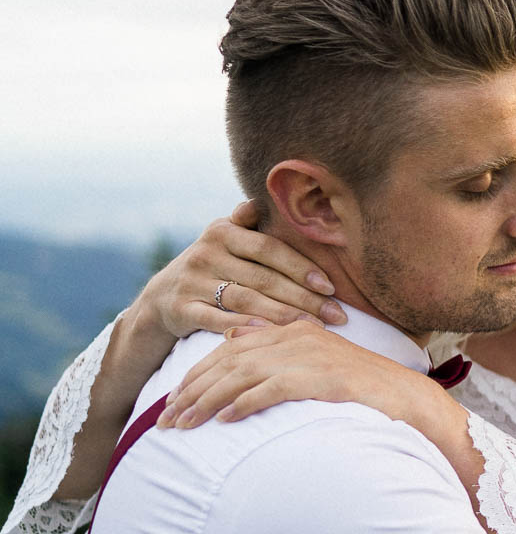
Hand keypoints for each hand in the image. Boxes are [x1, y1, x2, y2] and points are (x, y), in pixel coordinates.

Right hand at [137, 202, 344, 338]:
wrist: (161, 297)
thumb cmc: (214, 265)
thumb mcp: (227, 238)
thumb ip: (249, 222)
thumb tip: (269, 199)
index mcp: (223, 231)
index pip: (270, 248)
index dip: (301, 267)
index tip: (331, 286)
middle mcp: (206, 253)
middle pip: (263, 278)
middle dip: (304, 298)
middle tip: (336, 315)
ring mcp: (191, 282)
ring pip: (245, 300)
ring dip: (283, 315)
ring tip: (314, 328)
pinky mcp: (181, 309)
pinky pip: (216, 319)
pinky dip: (244, 326)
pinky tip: (270, 334)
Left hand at [157, 320, 437, 429]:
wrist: (410, 402)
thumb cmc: (365, 393)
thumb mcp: (319, 366)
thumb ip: (281, 357)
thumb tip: (237, 352)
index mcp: (295, 330)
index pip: (231, 347)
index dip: (198, 373)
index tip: (173, 399)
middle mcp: (297, 338)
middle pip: (228, 360)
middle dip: (191, 389)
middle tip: (164, 418)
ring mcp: (309, 357)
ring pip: (241, 375)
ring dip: (206, 401)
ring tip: (182, 425)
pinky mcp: (319, 378)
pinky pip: (269, 390)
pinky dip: (242, 404)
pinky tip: (223, 422)